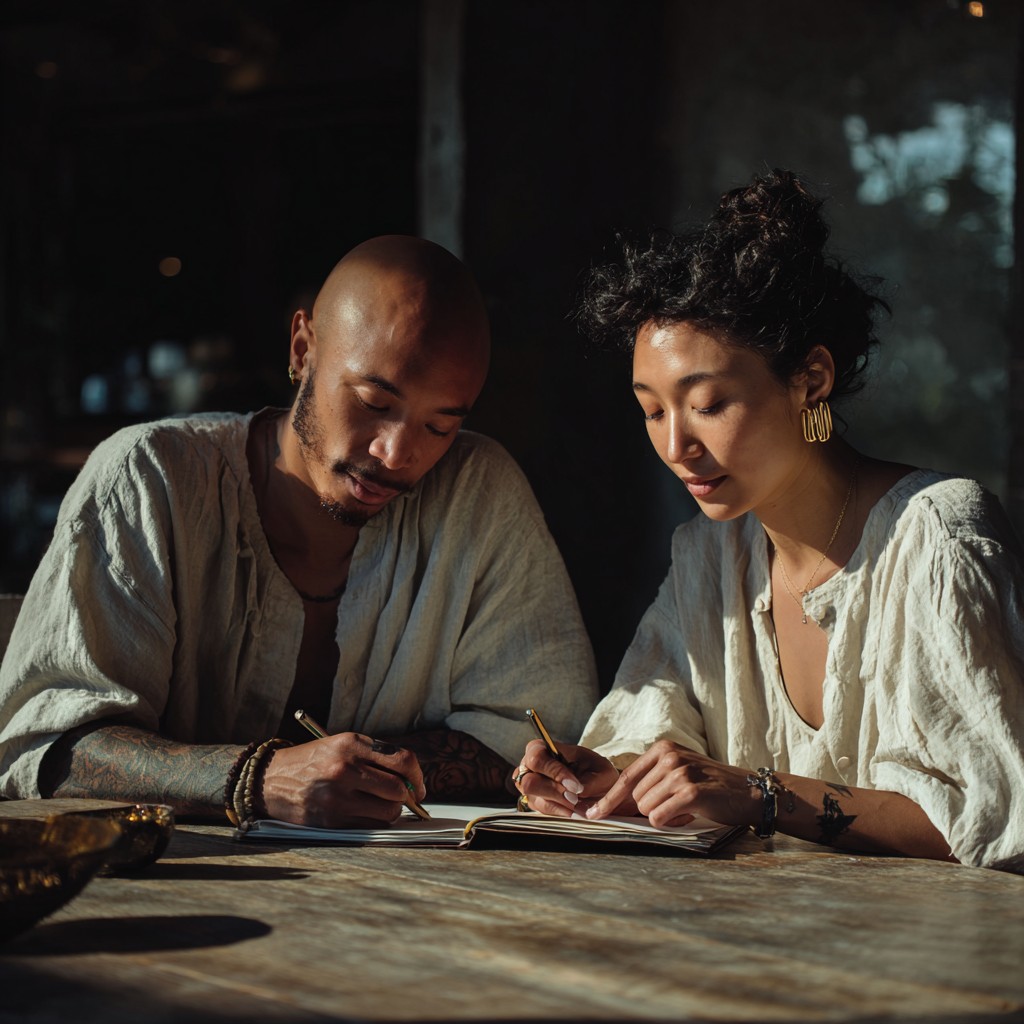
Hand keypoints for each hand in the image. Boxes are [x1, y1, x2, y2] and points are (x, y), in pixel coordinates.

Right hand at [261, 732, 425, 827]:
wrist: (271, 779)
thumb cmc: (314, 762)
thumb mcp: (342, 745)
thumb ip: (376, 757)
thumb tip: (413, 781)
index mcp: (351, 744)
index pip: (403, 760)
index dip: (417, 775)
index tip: (418, 785)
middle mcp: (345, 768)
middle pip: (399, 789)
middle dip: (408, 796)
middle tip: (406, 798)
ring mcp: (337, 796)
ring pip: (388, 811)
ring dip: (392, 811)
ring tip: (381, 805)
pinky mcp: (331, 819)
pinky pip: (370, 826)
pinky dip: (374, 822)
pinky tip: (365, 813)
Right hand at [512, 739, 621, 816]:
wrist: (600, 788)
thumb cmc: (596, 772)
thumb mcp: (601, 771)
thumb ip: (590, 780)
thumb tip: (578, 791)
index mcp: (542, 749)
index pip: (537, 758)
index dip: (554, 772)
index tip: (575, 786)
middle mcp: (530, 768)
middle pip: (529, 782)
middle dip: (555, 792)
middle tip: (575, 798)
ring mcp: (530, 787)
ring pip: (536, 800)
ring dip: (560, 804)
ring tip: (579, 805)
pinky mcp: (535, 803)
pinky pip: (543, 812)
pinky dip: (561, 813)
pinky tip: (575, 812)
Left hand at [582, 740, 761, 828]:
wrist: (751, 792)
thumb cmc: (711, 786)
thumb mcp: (679, 772)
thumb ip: (652, 780)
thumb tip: (615, 803)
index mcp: (663, 748)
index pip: (626, 777)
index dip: (607, 798)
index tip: (590, 814)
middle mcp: (669, 756)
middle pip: (635, 796)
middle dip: (649, 809)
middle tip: (675, 807)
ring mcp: (680, 772)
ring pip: (645, 808)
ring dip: (662, 815)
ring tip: (685, 808)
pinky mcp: (690, 792)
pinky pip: (659, 817)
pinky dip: (669, 822)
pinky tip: (688, 814)